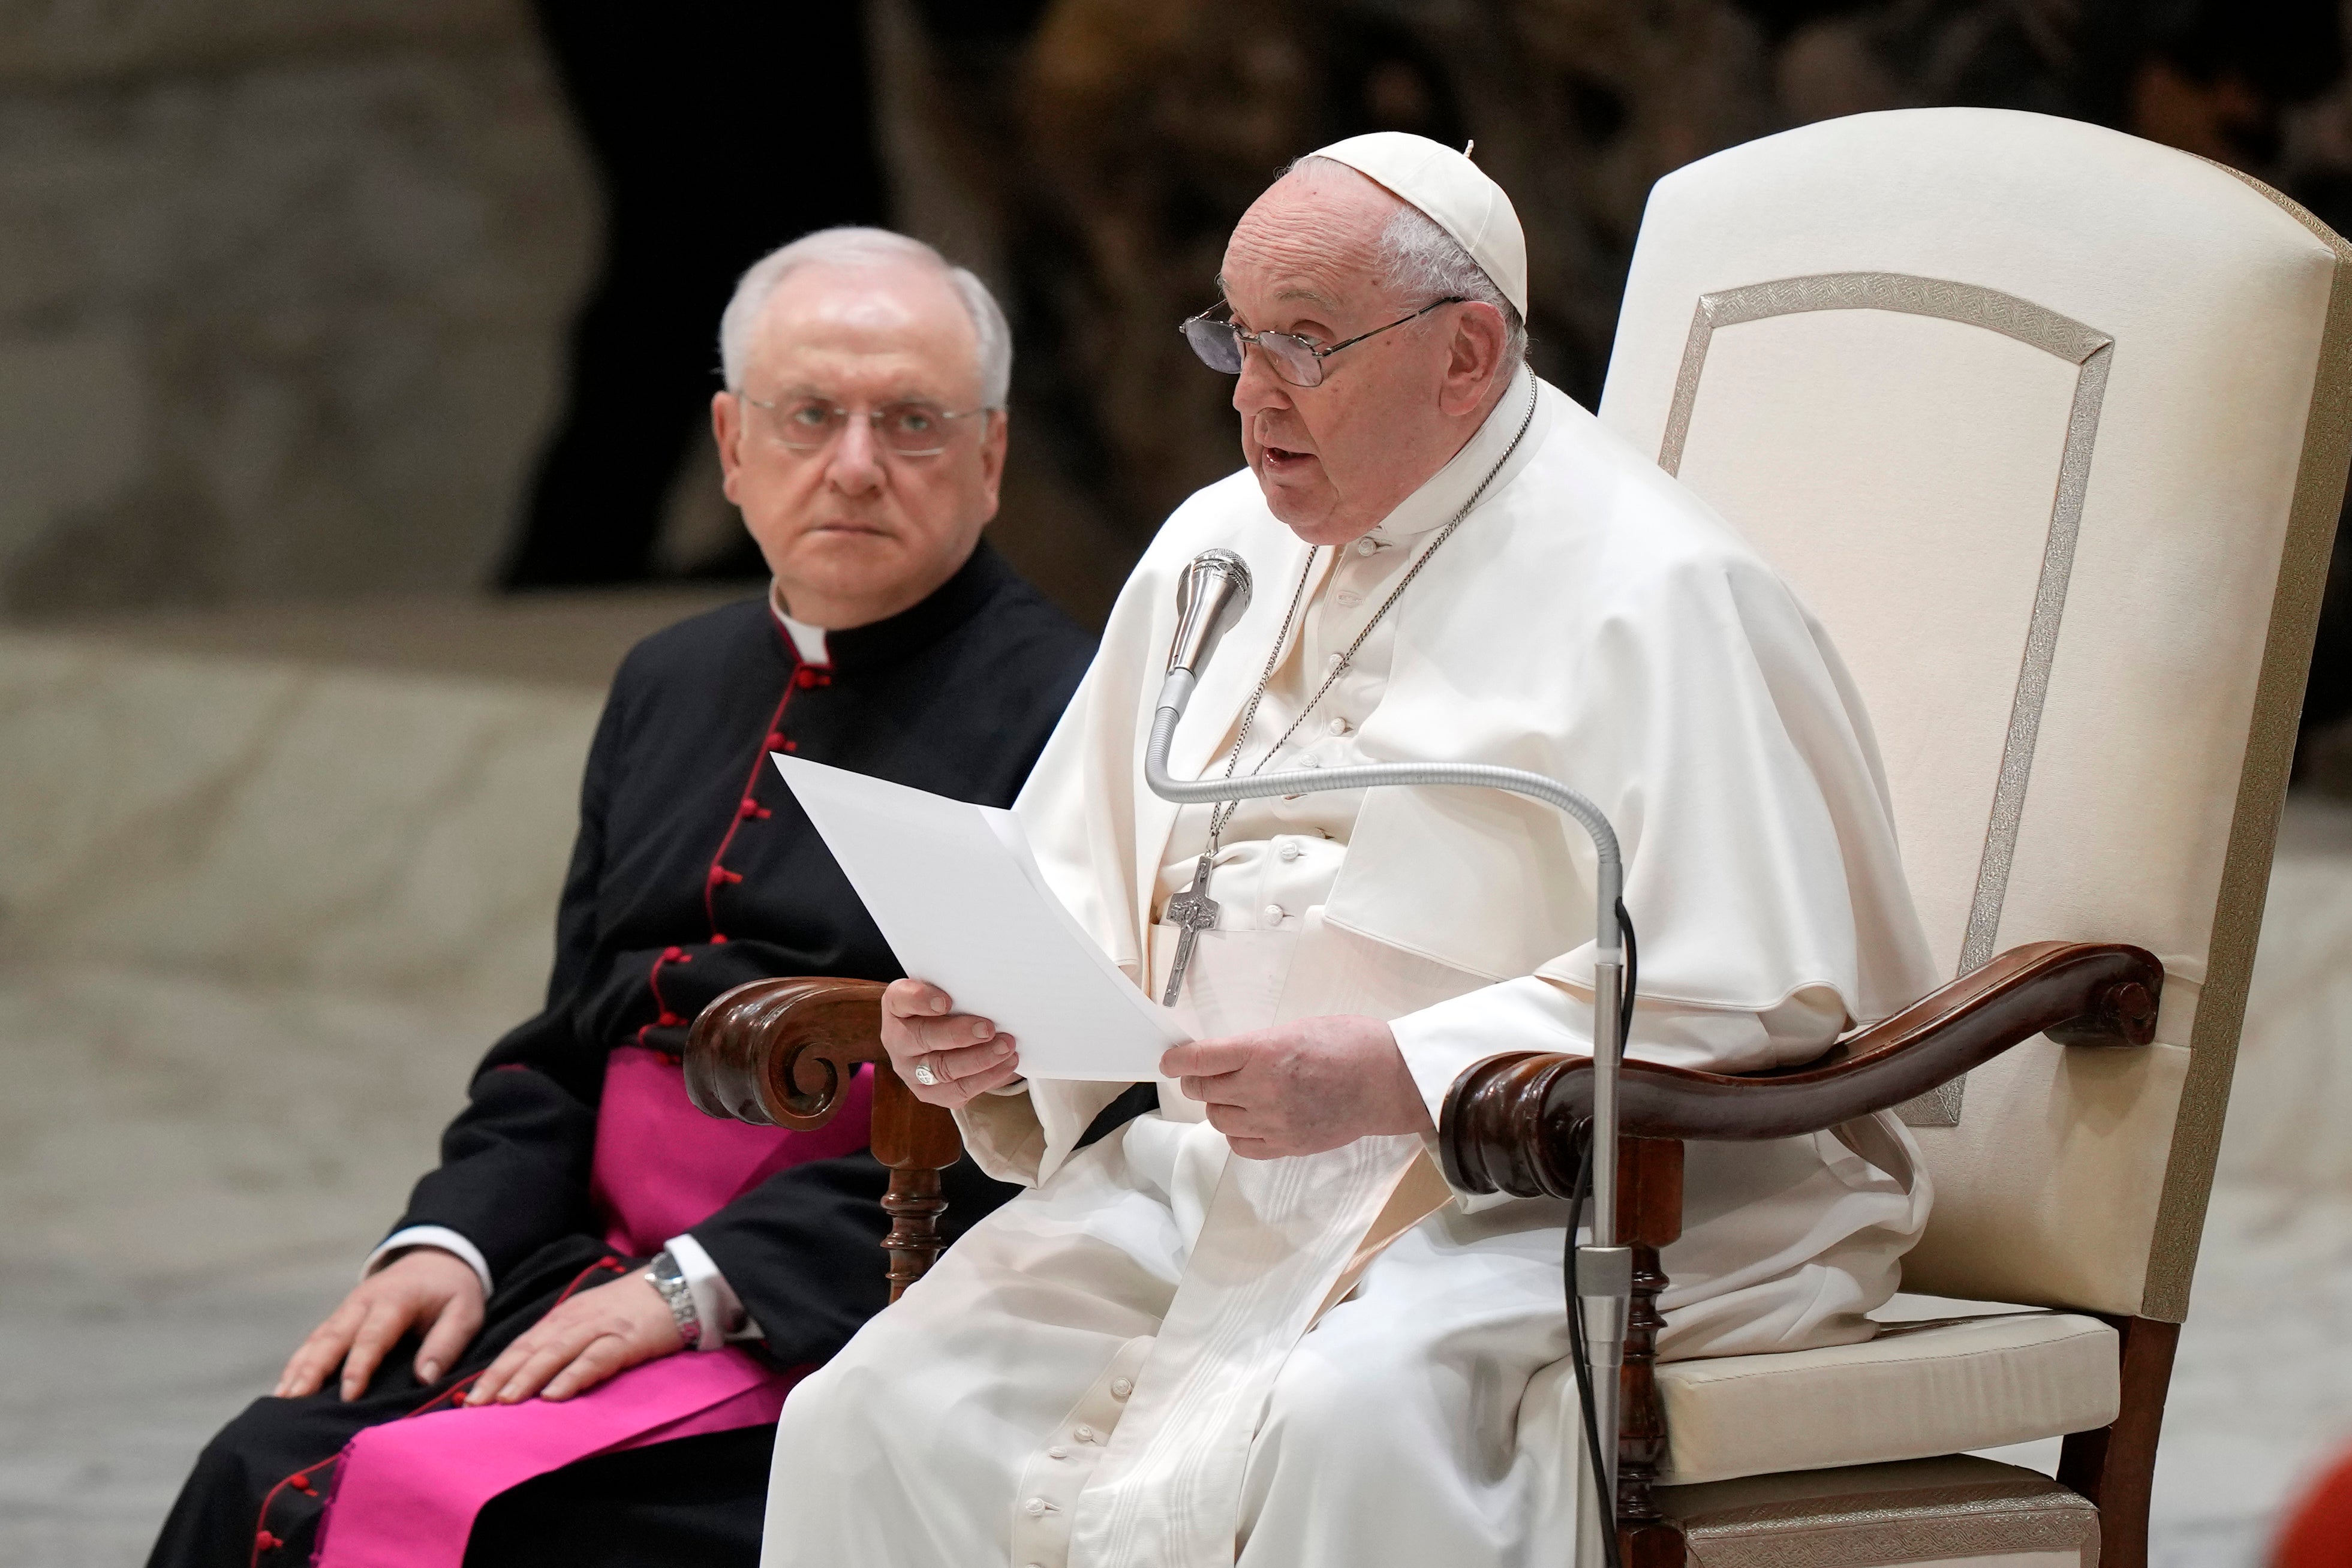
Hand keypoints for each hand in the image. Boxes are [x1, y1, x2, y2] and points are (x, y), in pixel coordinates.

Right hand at [276, 1247, 485, 1400]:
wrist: (437, 1259)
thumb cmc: (453, 1291)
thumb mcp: (465, 1311)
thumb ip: (447, 1341)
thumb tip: (425, 1377)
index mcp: (395, 1299)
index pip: (373, 1335)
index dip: (359, 1365)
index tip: (348, 1395)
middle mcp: (363, 1302)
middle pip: (332, 1337)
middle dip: (312, 1369)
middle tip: (294, 1400)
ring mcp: (347, 1309)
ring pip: (317, 1340)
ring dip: (298, 1369)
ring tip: (280, 1401)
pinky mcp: (340, 1318)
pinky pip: (315, 1341)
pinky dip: (298, 1363)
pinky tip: (284, 1389)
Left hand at [465, 1272, 684, 1405]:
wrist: (682, 1285)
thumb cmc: (635, 1308)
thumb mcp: (593, 1319)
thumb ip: (566, 1342)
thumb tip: (534, 1375)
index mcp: (564, 1317)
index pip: (521, 1345)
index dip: (495, 1370)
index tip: (468, 1397)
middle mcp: (575, 1320)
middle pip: (530, 1349)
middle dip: (500, 1378)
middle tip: (473, 1406)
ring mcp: (601, 1327)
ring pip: (556, 1353)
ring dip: (528, 1377)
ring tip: (505, 1402)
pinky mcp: (627, 1339)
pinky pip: (595, 1358)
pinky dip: (573, 1376)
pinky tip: (555, 1394)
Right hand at [880, 978, 1021, 1108]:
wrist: (944, 1040)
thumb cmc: (949, 1009)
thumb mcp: (949, 993)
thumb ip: (961, 992)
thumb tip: (994, 995)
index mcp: (897, 1006)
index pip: (900, 999)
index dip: (921, 1000)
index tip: (946, 1001)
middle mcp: (897, 1039)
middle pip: (922, 1038)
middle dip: (958, 1034)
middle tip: (988, 1029)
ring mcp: (910, 1069)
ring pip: (941, 1069)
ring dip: (979, 1059)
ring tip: (1006, 1047)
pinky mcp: (927, 1092)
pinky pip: (956, 1091)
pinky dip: (986, 1078)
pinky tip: (1006, 1064)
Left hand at [1160, 1015, 1433, 1158]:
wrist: (1388, 1080)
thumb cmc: (1350, 1044)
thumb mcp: (1295, 1028)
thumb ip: (1255, 1046)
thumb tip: (1223, 1057)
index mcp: (1264, 1052)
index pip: (1200, 1059)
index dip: (1177, 1060)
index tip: (1169, 1060)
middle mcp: (1262, 1088)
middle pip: (1203, 1091)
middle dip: (1198, 1080)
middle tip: (1206, 1074)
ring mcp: (1273, 1121)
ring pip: (1218, 1119)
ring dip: (1218, 1105)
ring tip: (1236, 1095)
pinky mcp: (1286, 1145)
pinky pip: (1240, 1145)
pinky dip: (1237, 1132)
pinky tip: (1250, 1119)